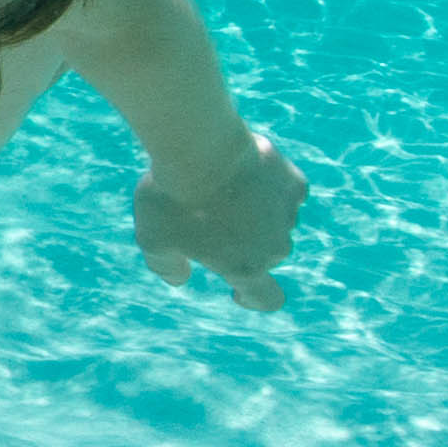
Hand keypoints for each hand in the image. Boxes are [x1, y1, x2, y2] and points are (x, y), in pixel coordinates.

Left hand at [132, 126, 306, 308]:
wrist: (200, 148)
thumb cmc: (173, 198)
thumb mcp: (153, 239)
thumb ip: (166, 266)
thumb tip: (179, 278)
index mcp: (246, 267)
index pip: (266, 298)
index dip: (254, 299)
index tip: (238, 291)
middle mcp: (275, 247)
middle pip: (262, 252)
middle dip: (241, 241)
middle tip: (206, 213)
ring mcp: (288, 214)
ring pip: (273, 220)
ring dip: (253, 210)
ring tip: (219, 185)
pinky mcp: (294, 183)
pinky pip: (283, 191)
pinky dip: (266, 184)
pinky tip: (242, 169)